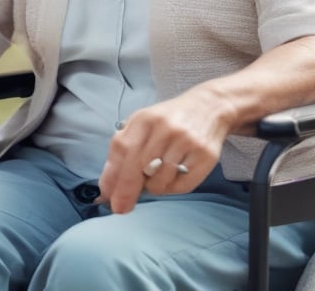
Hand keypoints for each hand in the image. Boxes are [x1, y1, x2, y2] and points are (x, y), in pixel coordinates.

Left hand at [98, 87, 229, 213]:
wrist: (207, 107)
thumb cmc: (167, 121)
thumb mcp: (142, 124)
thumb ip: (123, 149)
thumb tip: (107, 185)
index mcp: (145, 119)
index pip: (123, 150)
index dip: (113, 177)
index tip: (107, 197)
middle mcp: (165, 128)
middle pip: (139, 168)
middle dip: (127, 192)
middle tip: (120, 208)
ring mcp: (186, 141)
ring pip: (160, 181)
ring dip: (154, 186)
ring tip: (157, 175)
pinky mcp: (205, 155)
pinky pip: (182, 185)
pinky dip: (172, 188)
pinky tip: (172, 177)